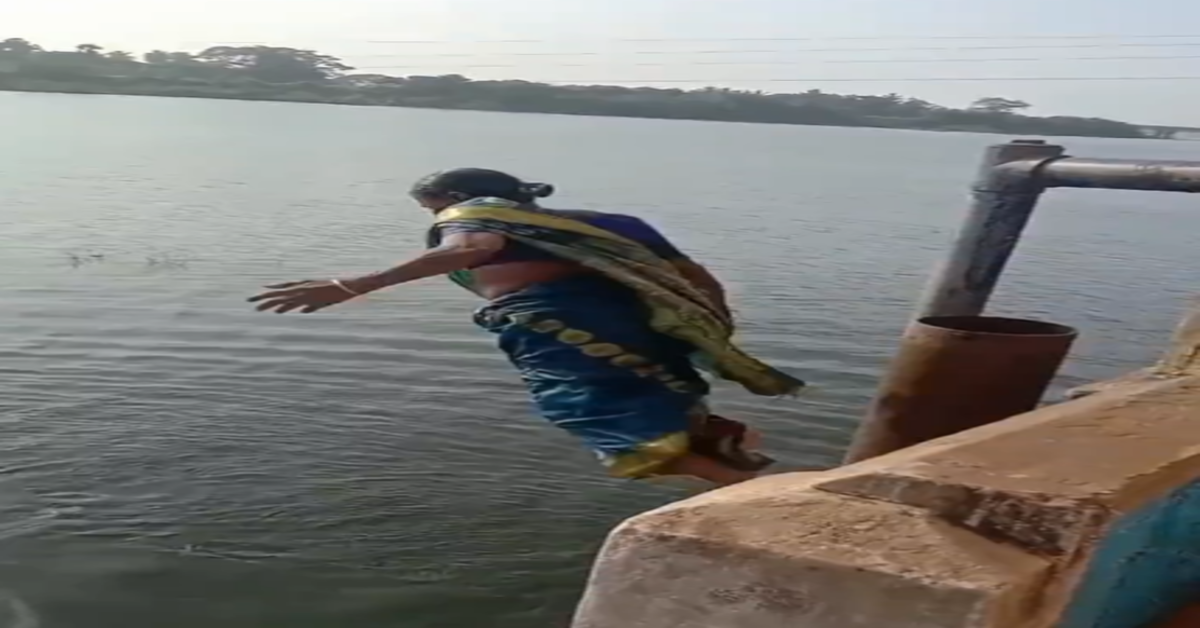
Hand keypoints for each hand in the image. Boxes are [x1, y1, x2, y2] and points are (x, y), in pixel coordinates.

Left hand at [248, 279, 362, 313]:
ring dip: (271, 303)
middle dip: (264, 297)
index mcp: (305, 284)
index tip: (259, 293)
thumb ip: (312, 304)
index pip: (283, 287)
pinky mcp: (314, 298)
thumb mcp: (324, 296)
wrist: (354, 284)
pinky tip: (278, 311)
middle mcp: (304, 288)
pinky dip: (288, 306)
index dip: (271, 289)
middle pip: (279, 292)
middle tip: (249, 301)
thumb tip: (304, 311)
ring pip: (285, 298)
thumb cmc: (340, 288)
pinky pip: (298, 303)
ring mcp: (309, 293)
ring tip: (258, 308)